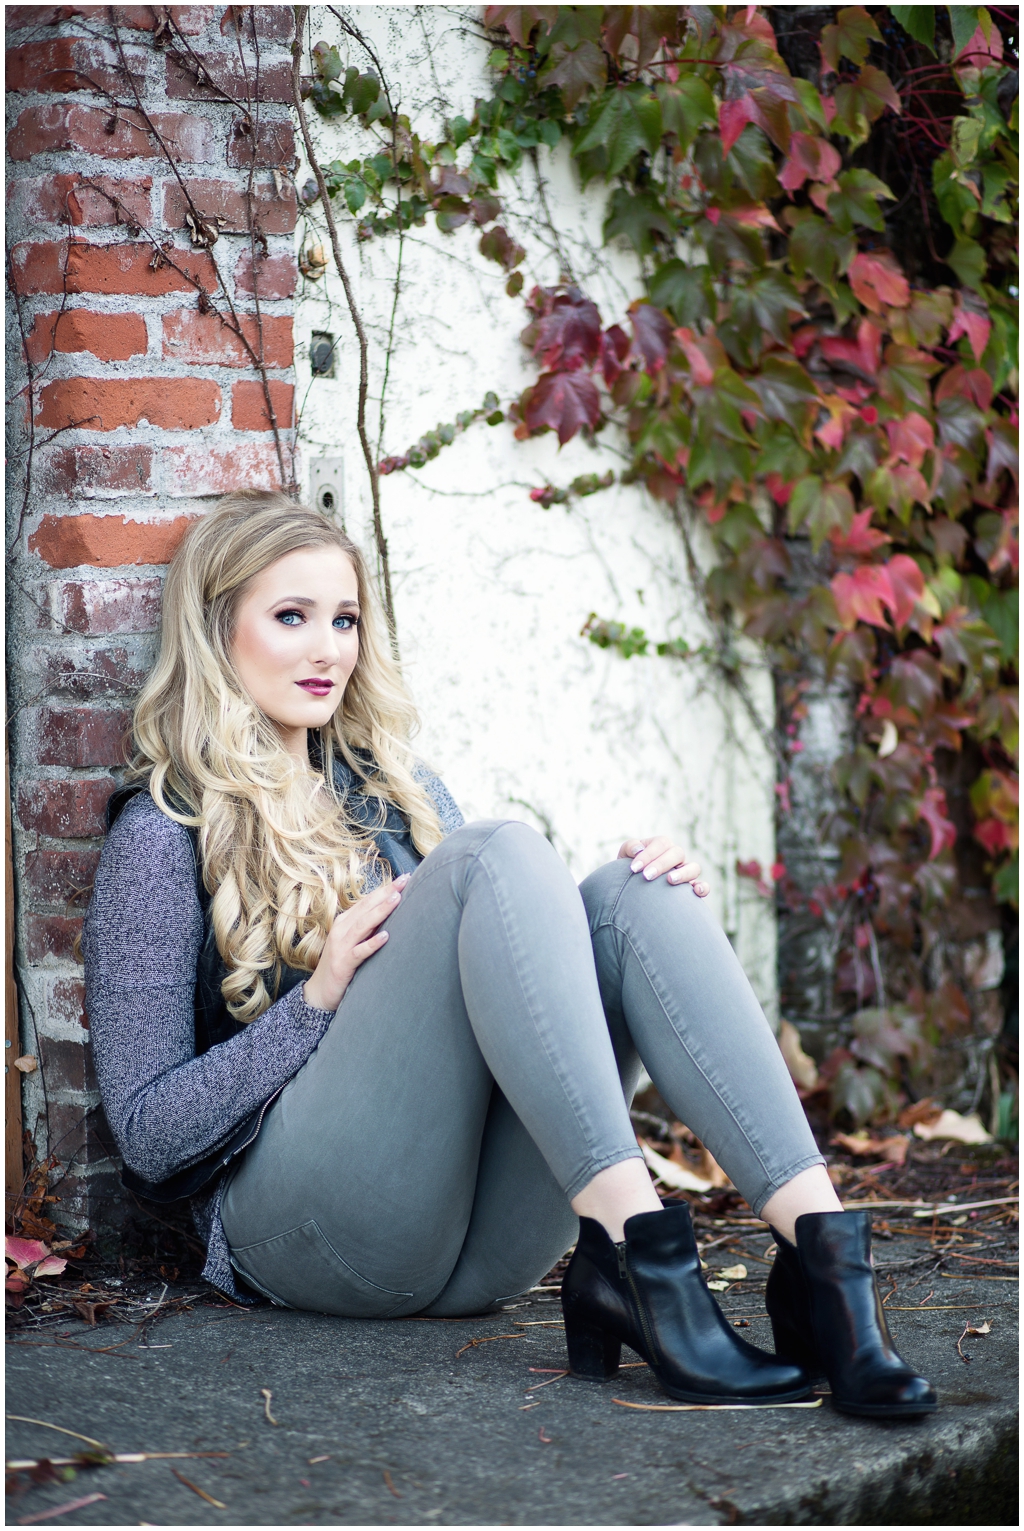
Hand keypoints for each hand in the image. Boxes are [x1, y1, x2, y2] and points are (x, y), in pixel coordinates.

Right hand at [303, 873, 409, 1011]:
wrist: (320, 992)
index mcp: (345, 922)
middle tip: (405, 880)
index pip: (367, 901)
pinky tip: (385, 937)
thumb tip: (391, 913)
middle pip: (366, 907)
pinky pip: (359, 952)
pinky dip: (372, 944)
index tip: (404, 878)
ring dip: (380, 911)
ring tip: (396, 899)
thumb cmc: (342, 964)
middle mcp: (341, 929)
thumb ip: (368, 928)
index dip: (385, 888)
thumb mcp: (354, 942)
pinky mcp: (343, 964)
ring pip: (363, 925)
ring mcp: (341, 946)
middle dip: (386, 893)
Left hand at [618, 837, 709, 896]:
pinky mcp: (690, 890)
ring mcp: (685, 872)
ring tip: (669, 880)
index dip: (648, 854)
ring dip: (683, 873)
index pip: (661, 843)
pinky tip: (695, 891)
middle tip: (646, 876)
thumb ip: (629, 847)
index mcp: (662, 846)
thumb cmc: (630, 869)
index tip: (634, 868)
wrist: (631, 889)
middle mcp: (676, 857)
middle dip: (661, 864)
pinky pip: (704, 886)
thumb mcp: (624, 856)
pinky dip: (703, 887)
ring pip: (694, 867)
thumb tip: (638, 849)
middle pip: (677, 853)